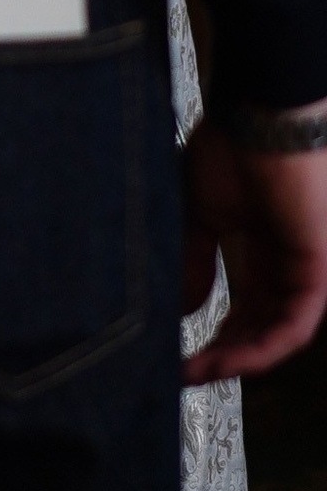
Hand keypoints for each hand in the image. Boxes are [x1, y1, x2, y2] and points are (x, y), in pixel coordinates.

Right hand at [183, 117, 326, 380]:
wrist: (264, 117)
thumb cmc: (233, 149)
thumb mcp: (200, 214)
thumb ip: (194, 262)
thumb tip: (182, 309)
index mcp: (265, 247)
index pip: (247, 307)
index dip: (215, 335)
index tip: (178, 354)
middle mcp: (289, 263)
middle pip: (262, 327)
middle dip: (224, 354)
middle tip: (185, 372)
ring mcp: (306, 269)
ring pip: (279, 334)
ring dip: (239, 359)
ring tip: (199, 372)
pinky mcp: (318, 271)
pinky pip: (294, 326)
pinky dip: (261, 349)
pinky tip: (225, 359)